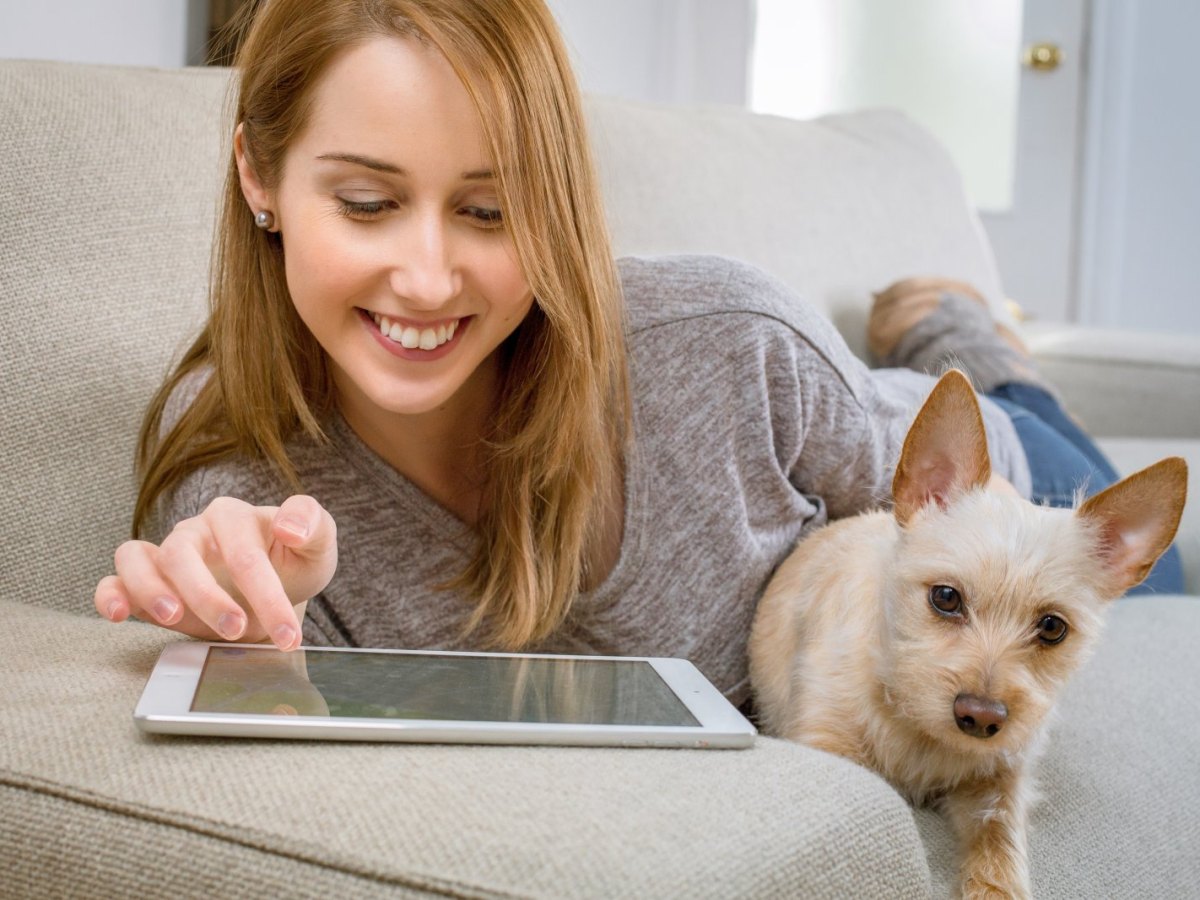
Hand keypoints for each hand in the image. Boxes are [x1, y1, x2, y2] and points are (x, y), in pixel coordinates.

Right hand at [94, 495, 337, 649]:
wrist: (278, 587)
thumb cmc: (295, 562)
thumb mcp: (318, 544)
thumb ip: (313, 524)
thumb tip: (288, 526)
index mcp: (234, 517)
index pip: (243, 552)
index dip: (266, 594)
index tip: (288, 635)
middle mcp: (194, 531)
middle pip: (183, 553)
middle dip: (208, 597)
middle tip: (236, 630)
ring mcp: (166, 554)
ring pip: (138, 558)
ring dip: (151, 589)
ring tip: (173, 617)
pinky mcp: (147, 581)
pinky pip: (115, 578)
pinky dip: (111, 594)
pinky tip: (120, 614)